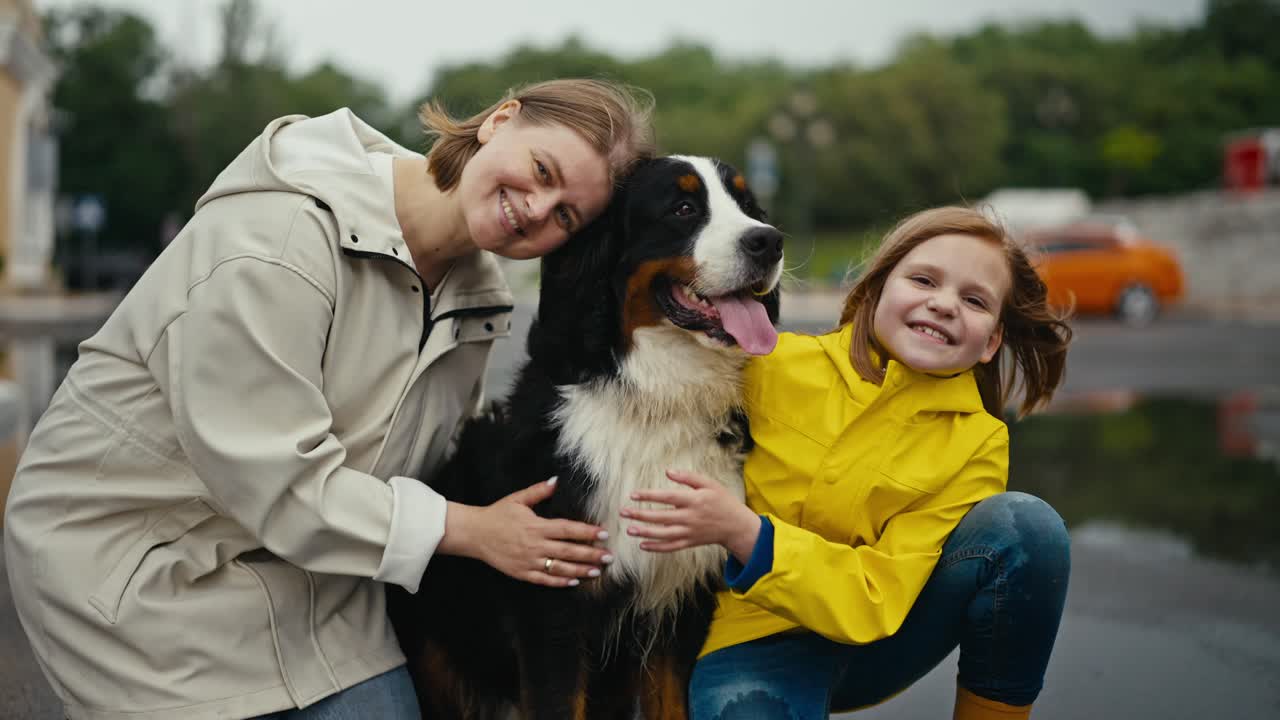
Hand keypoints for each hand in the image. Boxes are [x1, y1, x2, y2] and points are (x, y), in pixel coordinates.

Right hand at [438, 477, 613, 587]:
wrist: (475, 534)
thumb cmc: (497, 514)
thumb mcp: (517, 499)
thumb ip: (539, 491)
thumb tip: (556, 480)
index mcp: (537, 526)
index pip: (568, 530)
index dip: (587, 532)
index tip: (603, 533)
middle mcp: (535, 545)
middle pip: (569, 551)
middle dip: (591, 554)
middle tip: (609, 557)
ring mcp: (529, 561)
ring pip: (560, 568)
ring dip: (581, 570)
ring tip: (598, 571)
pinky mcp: (522, 573)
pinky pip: (545, 580)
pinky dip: (560, 581)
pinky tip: (574, 581)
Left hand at [621, 469, 760, 562]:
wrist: (735, 526)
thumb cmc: (722, 501)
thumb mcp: (709, 484)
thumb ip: (689, 477)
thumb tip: (668, 472)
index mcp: (694, 501)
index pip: (667, 497)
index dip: (649, 495)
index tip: (633, 495)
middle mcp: (690, 518)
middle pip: (661, 517)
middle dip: (640, 515)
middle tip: (623, 512)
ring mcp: (689, 532)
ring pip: (663, 535)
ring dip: (645, 533)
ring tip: (629, 529)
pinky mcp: (690, 542)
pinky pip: (671, 547)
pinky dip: (656, 548)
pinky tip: (643, 545)